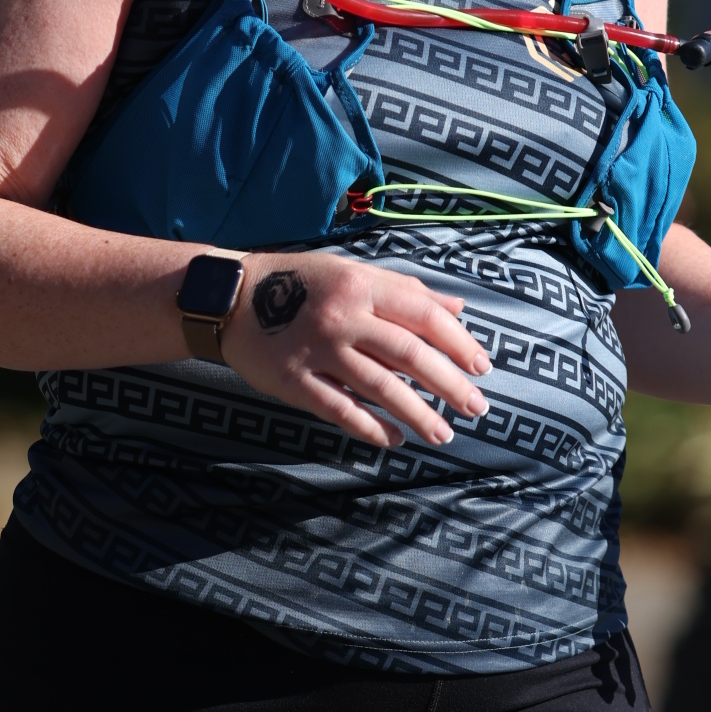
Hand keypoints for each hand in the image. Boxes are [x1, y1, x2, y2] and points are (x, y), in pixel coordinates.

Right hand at [221, 248, 492, 449]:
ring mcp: (317, 351)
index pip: (423, 315)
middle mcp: (342, 316)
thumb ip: (404, 290)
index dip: (459, 343)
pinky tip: (394, 439)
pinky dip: (372, 428)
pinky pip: (341, 410)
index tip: (482, 366)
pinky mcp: (294, 381)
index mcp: (360, 285)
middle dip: (449, 385)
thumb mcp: (351, 272)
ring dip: (418, 414)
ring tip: (443, 433)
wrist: (228, 298)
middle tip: (476, 407)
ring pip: (381, 388)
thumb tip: (457, 308)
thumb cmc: (297, 282)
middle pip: (410, 355)